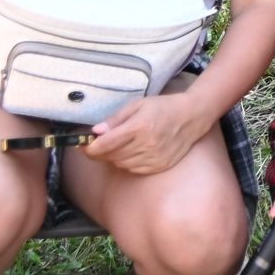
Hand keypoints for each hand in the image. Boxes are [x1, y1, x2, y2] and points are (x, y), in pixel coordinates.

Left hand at [83, 93, 210, 176]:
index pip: (106, 145)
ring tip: (116, 145)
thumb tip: (95, 131)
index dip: (89, 147)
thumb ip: (115, 119)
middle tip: (95, 144)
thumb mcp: (137, 105)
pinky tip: (130, 152)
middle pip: (111, 156)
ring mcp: (154, 158)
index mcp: (139, 127)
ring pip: (121, 164)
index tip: (82, 145)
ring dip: (113, 157)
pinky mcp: (159, 166)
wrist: (192, 117)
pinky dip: (127, 162)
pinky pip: (134, 169)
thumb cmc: (163, 107)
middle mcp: (146, 145)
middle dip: (99, 152)